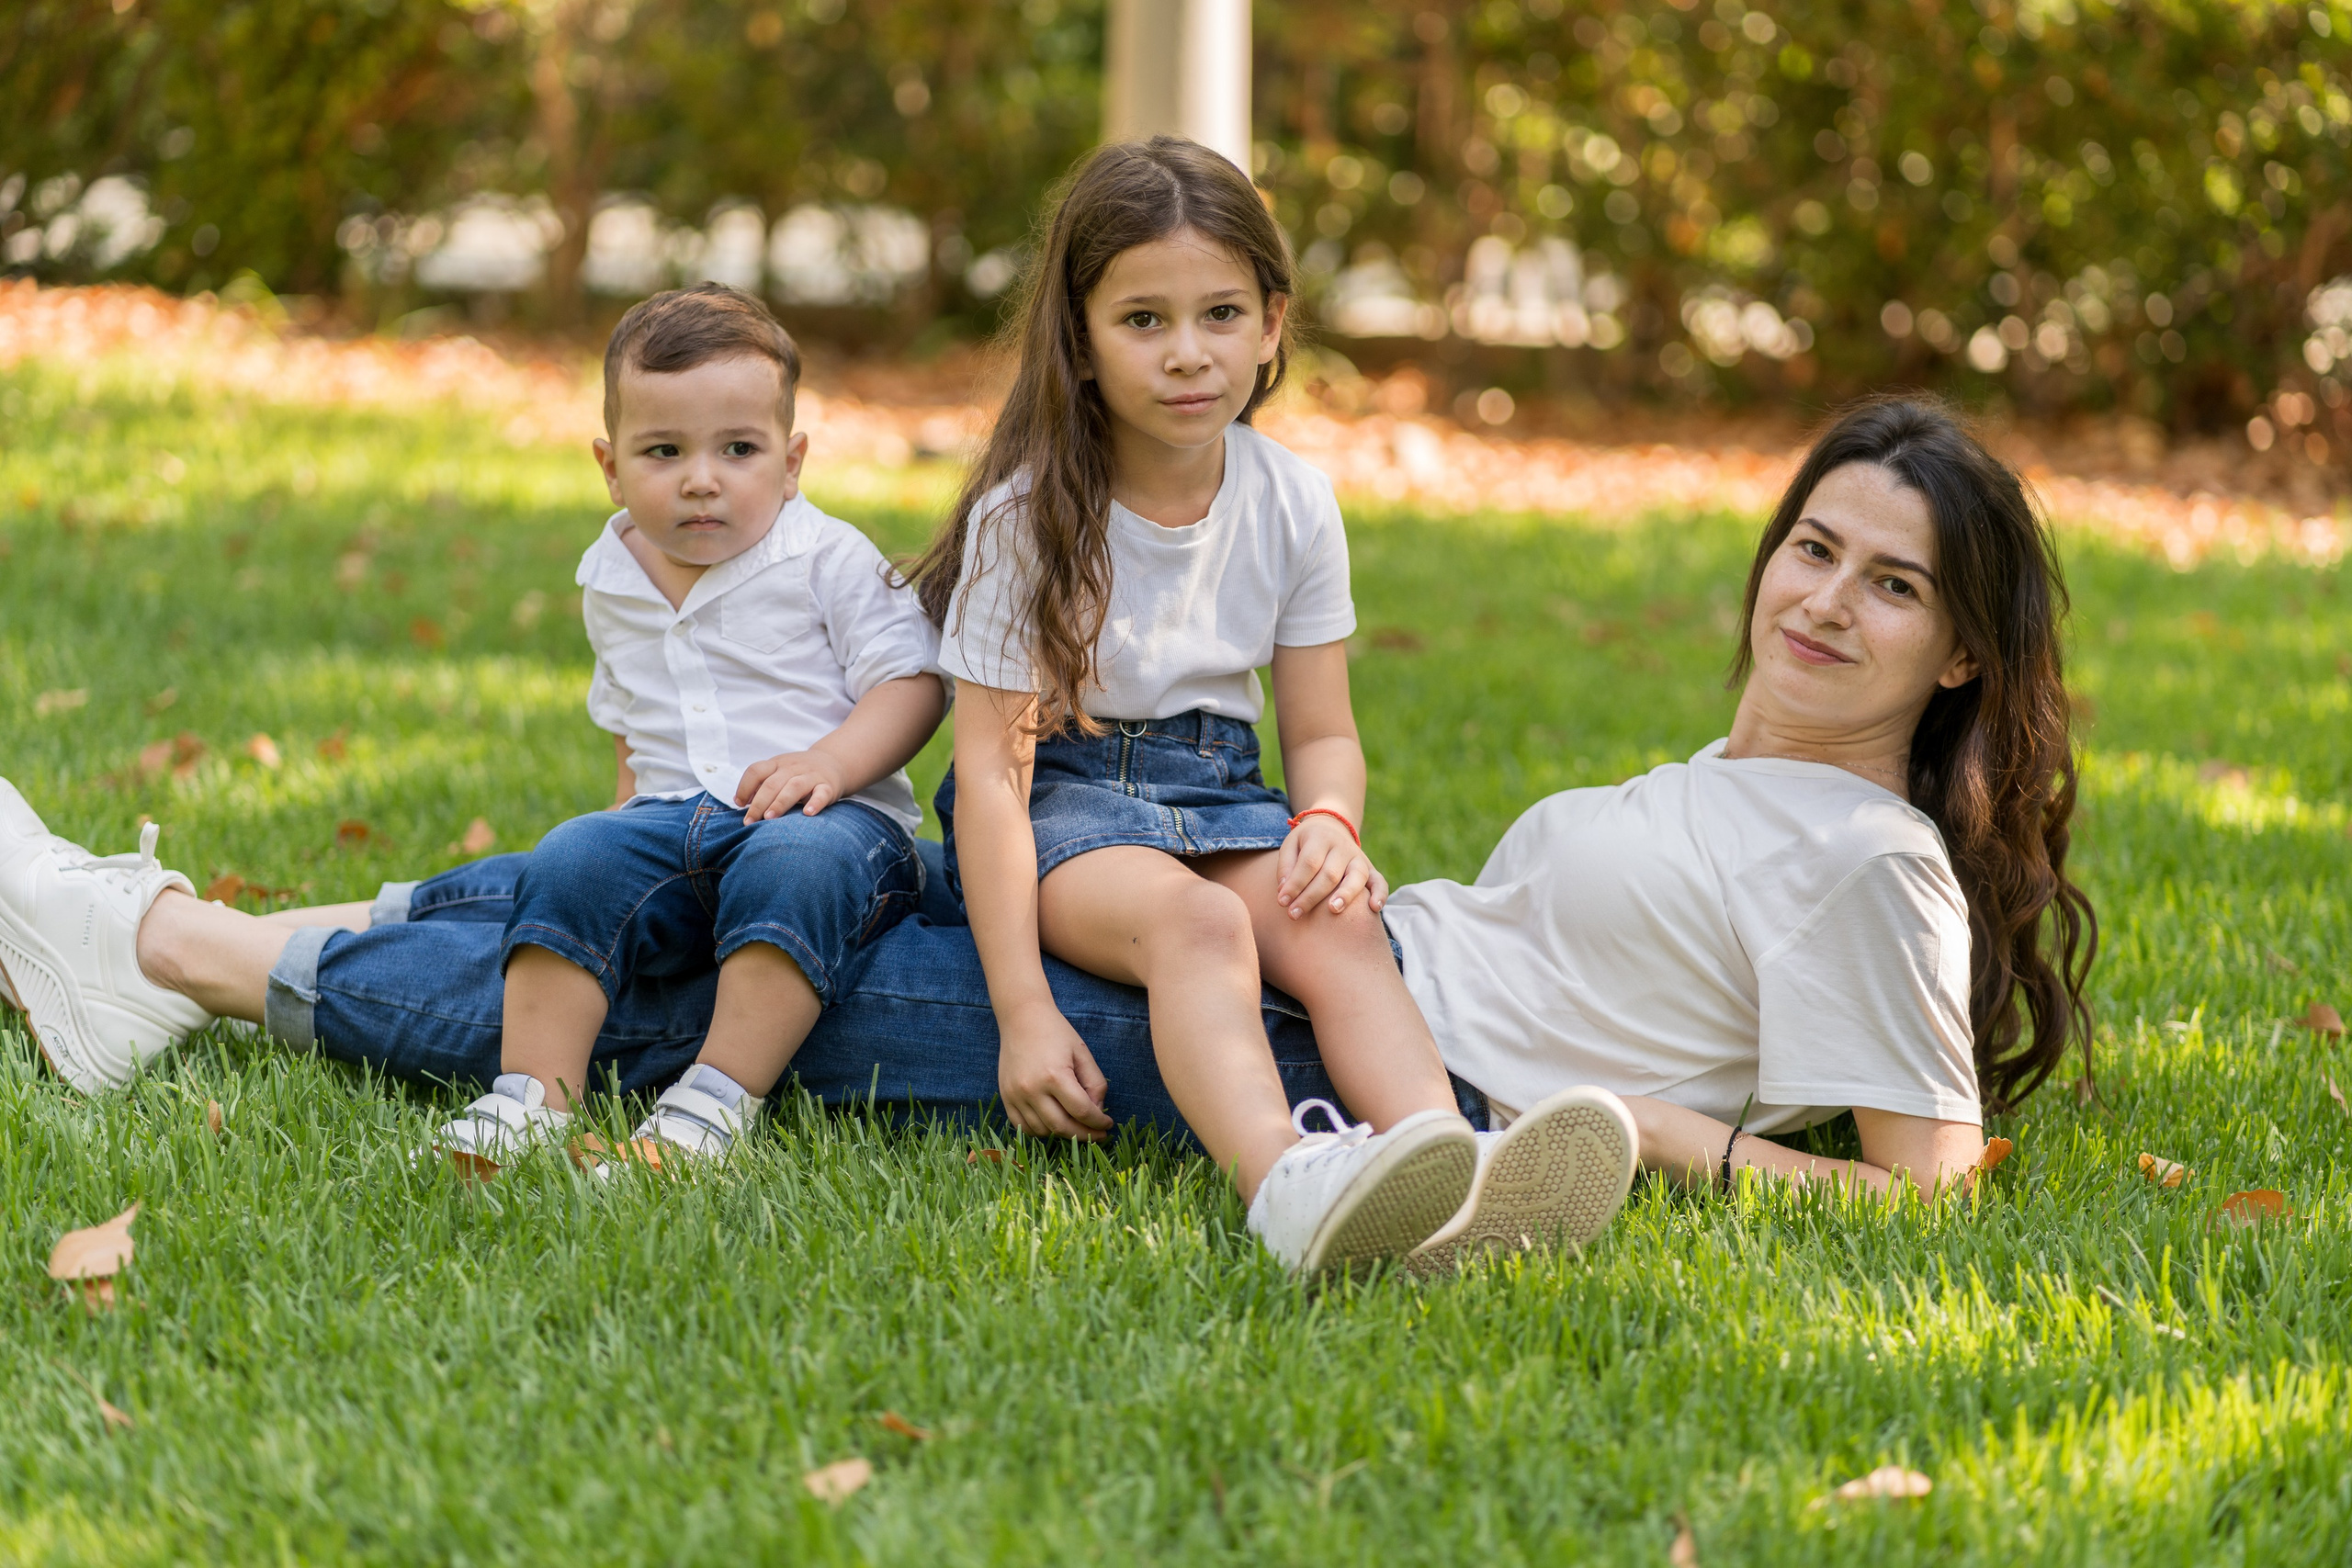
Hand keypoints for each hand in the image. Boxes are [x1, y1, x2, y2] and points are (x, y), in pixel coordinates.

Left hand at [734, 750, 849, 822]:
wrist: (833, 762)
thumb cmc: (798, 773)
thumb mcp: (779, 772)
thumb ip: (761, 785)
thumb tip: (741, 802)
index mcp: (777, 764)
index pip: (756, 770)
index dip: (745, 787)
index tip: (739, 804)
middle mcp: (792, 768)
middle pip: (772, 783)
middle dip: (759, 803)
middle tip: (750, 822)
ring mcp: (811, 776)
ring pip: (794, 786)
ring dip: (780, 803)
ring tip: (769, 818)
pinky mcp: (828, 786)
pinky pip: (821, 793)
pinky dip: (815, 803)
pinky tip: (808, 813)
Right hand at [997, 1000, 1112, 1140]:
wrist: (1022, 1018)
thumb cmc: (1057, 1033)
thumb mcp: (1083, 1054)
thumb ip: (1095, 1084)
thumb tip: (1096, 1111)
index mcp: (1055, 1076)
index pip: (1082, 1111)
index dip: (1098, 1123)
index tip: (1107, 1125)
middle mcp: (1032, 1089)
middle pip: (1062, 1127)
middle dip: (1084, 1135)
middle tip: (1097, 1135)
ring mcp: (1015, 1095)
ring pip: (1042, 1131)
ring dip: (1062, 1134)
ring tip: (1075, 1125)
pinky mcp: (1005, 1097)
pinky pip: (1022, 1127)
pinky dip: (1039, 1131)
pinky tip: (1053, 1124)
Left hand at [1275, 813, 1386, 919]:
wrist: (1331, 828)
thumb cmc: (1305, 844)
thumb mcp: (1290, 845)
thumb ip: (1285, 867)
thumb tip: (1284, 892)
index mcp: (1320, 837)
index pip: (1309, 862)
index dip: (1295, 883)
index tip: (1282, 902)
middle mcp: (1342, 846)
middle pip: (1330, 873)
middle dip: (1311, 896)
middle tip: (1295, 914)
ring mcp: (1359, 857)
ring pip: (1356, 876)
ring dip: (1345, 894)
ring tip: (1333, 910)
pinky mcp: (1370, 869)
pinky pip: (1379, 881)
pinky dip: (1380, 894)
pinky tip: (1374, 908)